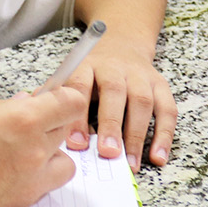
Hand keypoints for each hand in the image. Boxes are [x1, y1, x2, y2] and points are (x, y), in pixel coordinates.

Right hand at [0, 89, 86, 206]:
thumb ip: (0, 105)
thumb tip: (23, 104)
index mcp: (20, 119)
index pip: (70, 103)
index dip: (63, 98)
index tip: (55, 98)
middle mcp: (33, 151)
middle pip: (66, 130)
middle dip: (49, 123)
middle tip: (24, 124)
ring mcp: (30, 181)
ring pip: (63, 163)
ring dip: (48, 155)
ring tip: (19, 153)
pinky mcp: (20, 204)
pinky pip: (44, 187)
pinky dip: (35, 179)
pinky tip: (7, 174)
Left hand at [57, 36, 175, 171]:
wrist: (122, 41)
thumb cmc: (91, 72)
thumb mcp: (70, 76)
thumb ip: (56, 100)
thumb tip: (40, 129)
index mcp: (87, 65)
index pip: (81, 86)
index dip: (78, 116)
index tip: (76, 144)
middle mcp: (115, 68)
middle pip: (115, 94)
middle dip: (111, 125)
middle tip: (107, 154)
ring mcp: (140, 76)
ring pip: (142, 103)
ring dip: (137, 136)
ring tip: (129, 164)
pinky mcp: (160, 85)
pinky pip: (167, 110)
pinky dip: (164, 136)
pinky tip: (157, 158)